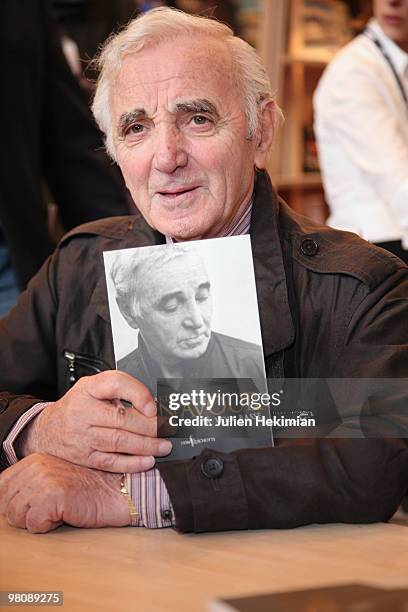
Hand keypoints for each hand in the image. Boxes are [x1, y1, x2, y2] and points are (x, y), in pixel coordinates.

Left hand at [0, 453, 130, 532]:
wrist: (118, 490)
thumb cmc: (91, 487)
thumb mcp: (57, 476)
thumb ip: (32, 481)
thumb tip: (6, 502)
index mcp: (35, 459)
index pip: (1, 486)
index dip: (13, 503)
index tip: (33, 506)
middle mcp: (36, 466)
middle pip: (6, 503)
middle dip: (25, 514)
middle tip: (51, 509)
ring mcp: (43, 480)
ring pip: (16, 516)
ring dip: (36, 521)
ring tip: (58, 510)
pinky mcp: (52, 497)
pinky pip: (33, 524)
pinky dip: (47, 527)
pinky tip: (64, 515)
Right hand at [17, 371, 171, 471]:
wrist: (48, 429)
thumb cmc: (79, 406)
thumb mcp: (95, 388)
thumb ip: (121, 390)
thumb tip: (152, 406)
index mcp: (88, 389)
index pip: (115, 384)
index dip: (138, 394)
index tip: (154, 406)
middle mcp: (83, 411)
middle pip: (121, 418)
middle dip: (149, 426)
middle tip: (167, 430)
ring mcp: (82, 436)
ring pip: (118, 442)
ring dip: (146, 445)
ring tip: (163, 446)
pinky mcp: (84, 457)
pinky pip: (111, 462)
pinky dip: (132, 463)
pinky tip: (147, 460)